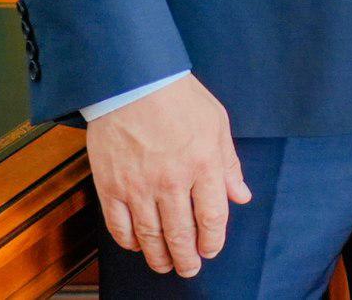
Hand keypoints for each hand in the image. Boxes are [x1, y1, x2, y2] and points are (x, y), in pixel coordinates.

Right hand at [84, 74, 249, 277]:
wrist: (133, 83)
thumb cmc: (179, 99)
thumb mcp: (217, 124)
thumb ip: (229, 164)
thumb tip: (240, 195)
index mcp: (203, 164)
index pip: (212, 217)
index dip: (213, 240)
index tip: (212, 250)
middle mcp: (172, 180)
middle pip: (181, 233)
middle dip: (187, 258)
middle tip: (190, 269)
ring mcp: (138, 186)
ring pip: (150, 236)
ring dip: (159, 256)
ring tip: (166, 265)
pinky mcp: (111, 187)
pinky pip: (119, 226)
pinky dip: (129, 242)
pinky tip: (137, 246)